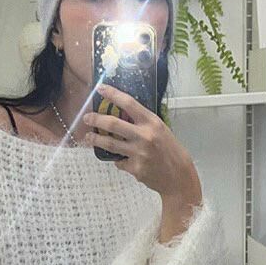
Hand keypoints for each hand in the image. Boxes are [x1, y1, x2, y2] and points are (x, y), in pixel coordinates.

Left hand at [82, 83, 200, 204]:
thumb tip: (121, 116)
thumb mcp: (160, 130)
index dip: (113, 94)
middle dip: (96, 119)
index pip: (129, 103)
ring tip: (89, 138)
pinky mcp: (135, 168)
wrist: (178, 176)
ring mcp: (139, 153)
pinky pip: (120, 162)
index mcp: (152, 122)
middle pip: (113, 124)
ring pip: (110, 145)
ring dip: (97, 140)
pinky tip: (122, 160)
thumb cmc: (170, 150)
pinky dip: (119, 160)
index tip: (100, 89)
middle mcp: (144, 136)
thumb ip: (142, 124)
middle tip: (87, 118)